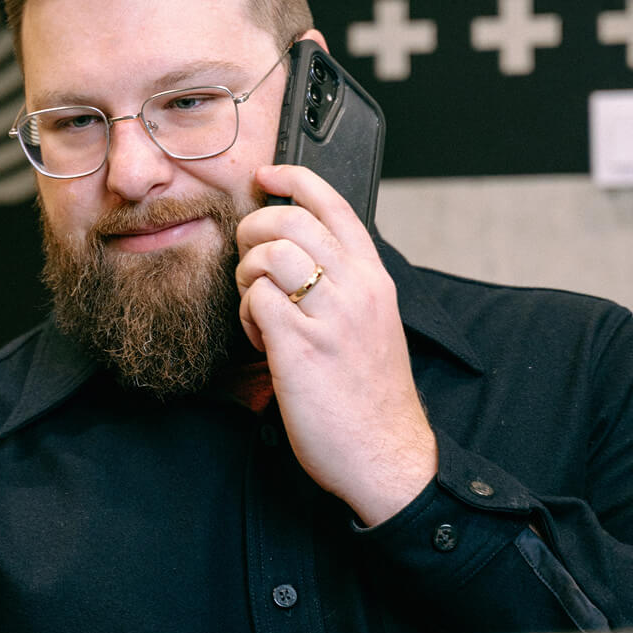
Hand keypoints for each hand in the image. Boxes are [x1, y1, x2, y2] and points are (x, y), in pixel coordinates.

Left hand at [236, 163, 436, 525]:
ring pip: (269, 254)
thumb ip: (344, 287)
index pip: (334, 206)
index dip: (294, 180)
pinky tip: (262, 339)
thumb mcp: (372, 326)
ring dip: (247, 276)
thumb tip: (299, 258)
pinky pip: (256, 300)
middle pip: (290, 220)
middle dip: (253, 231)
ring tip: (258, 310)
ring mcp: (330, 317)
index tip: (267, 177)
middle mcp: (356, 289)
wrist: (385, 456)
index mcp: (374, 279)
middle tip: (247, 259)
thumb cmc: (371, 397)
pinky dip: (248, 315)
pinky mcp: (301, 347)